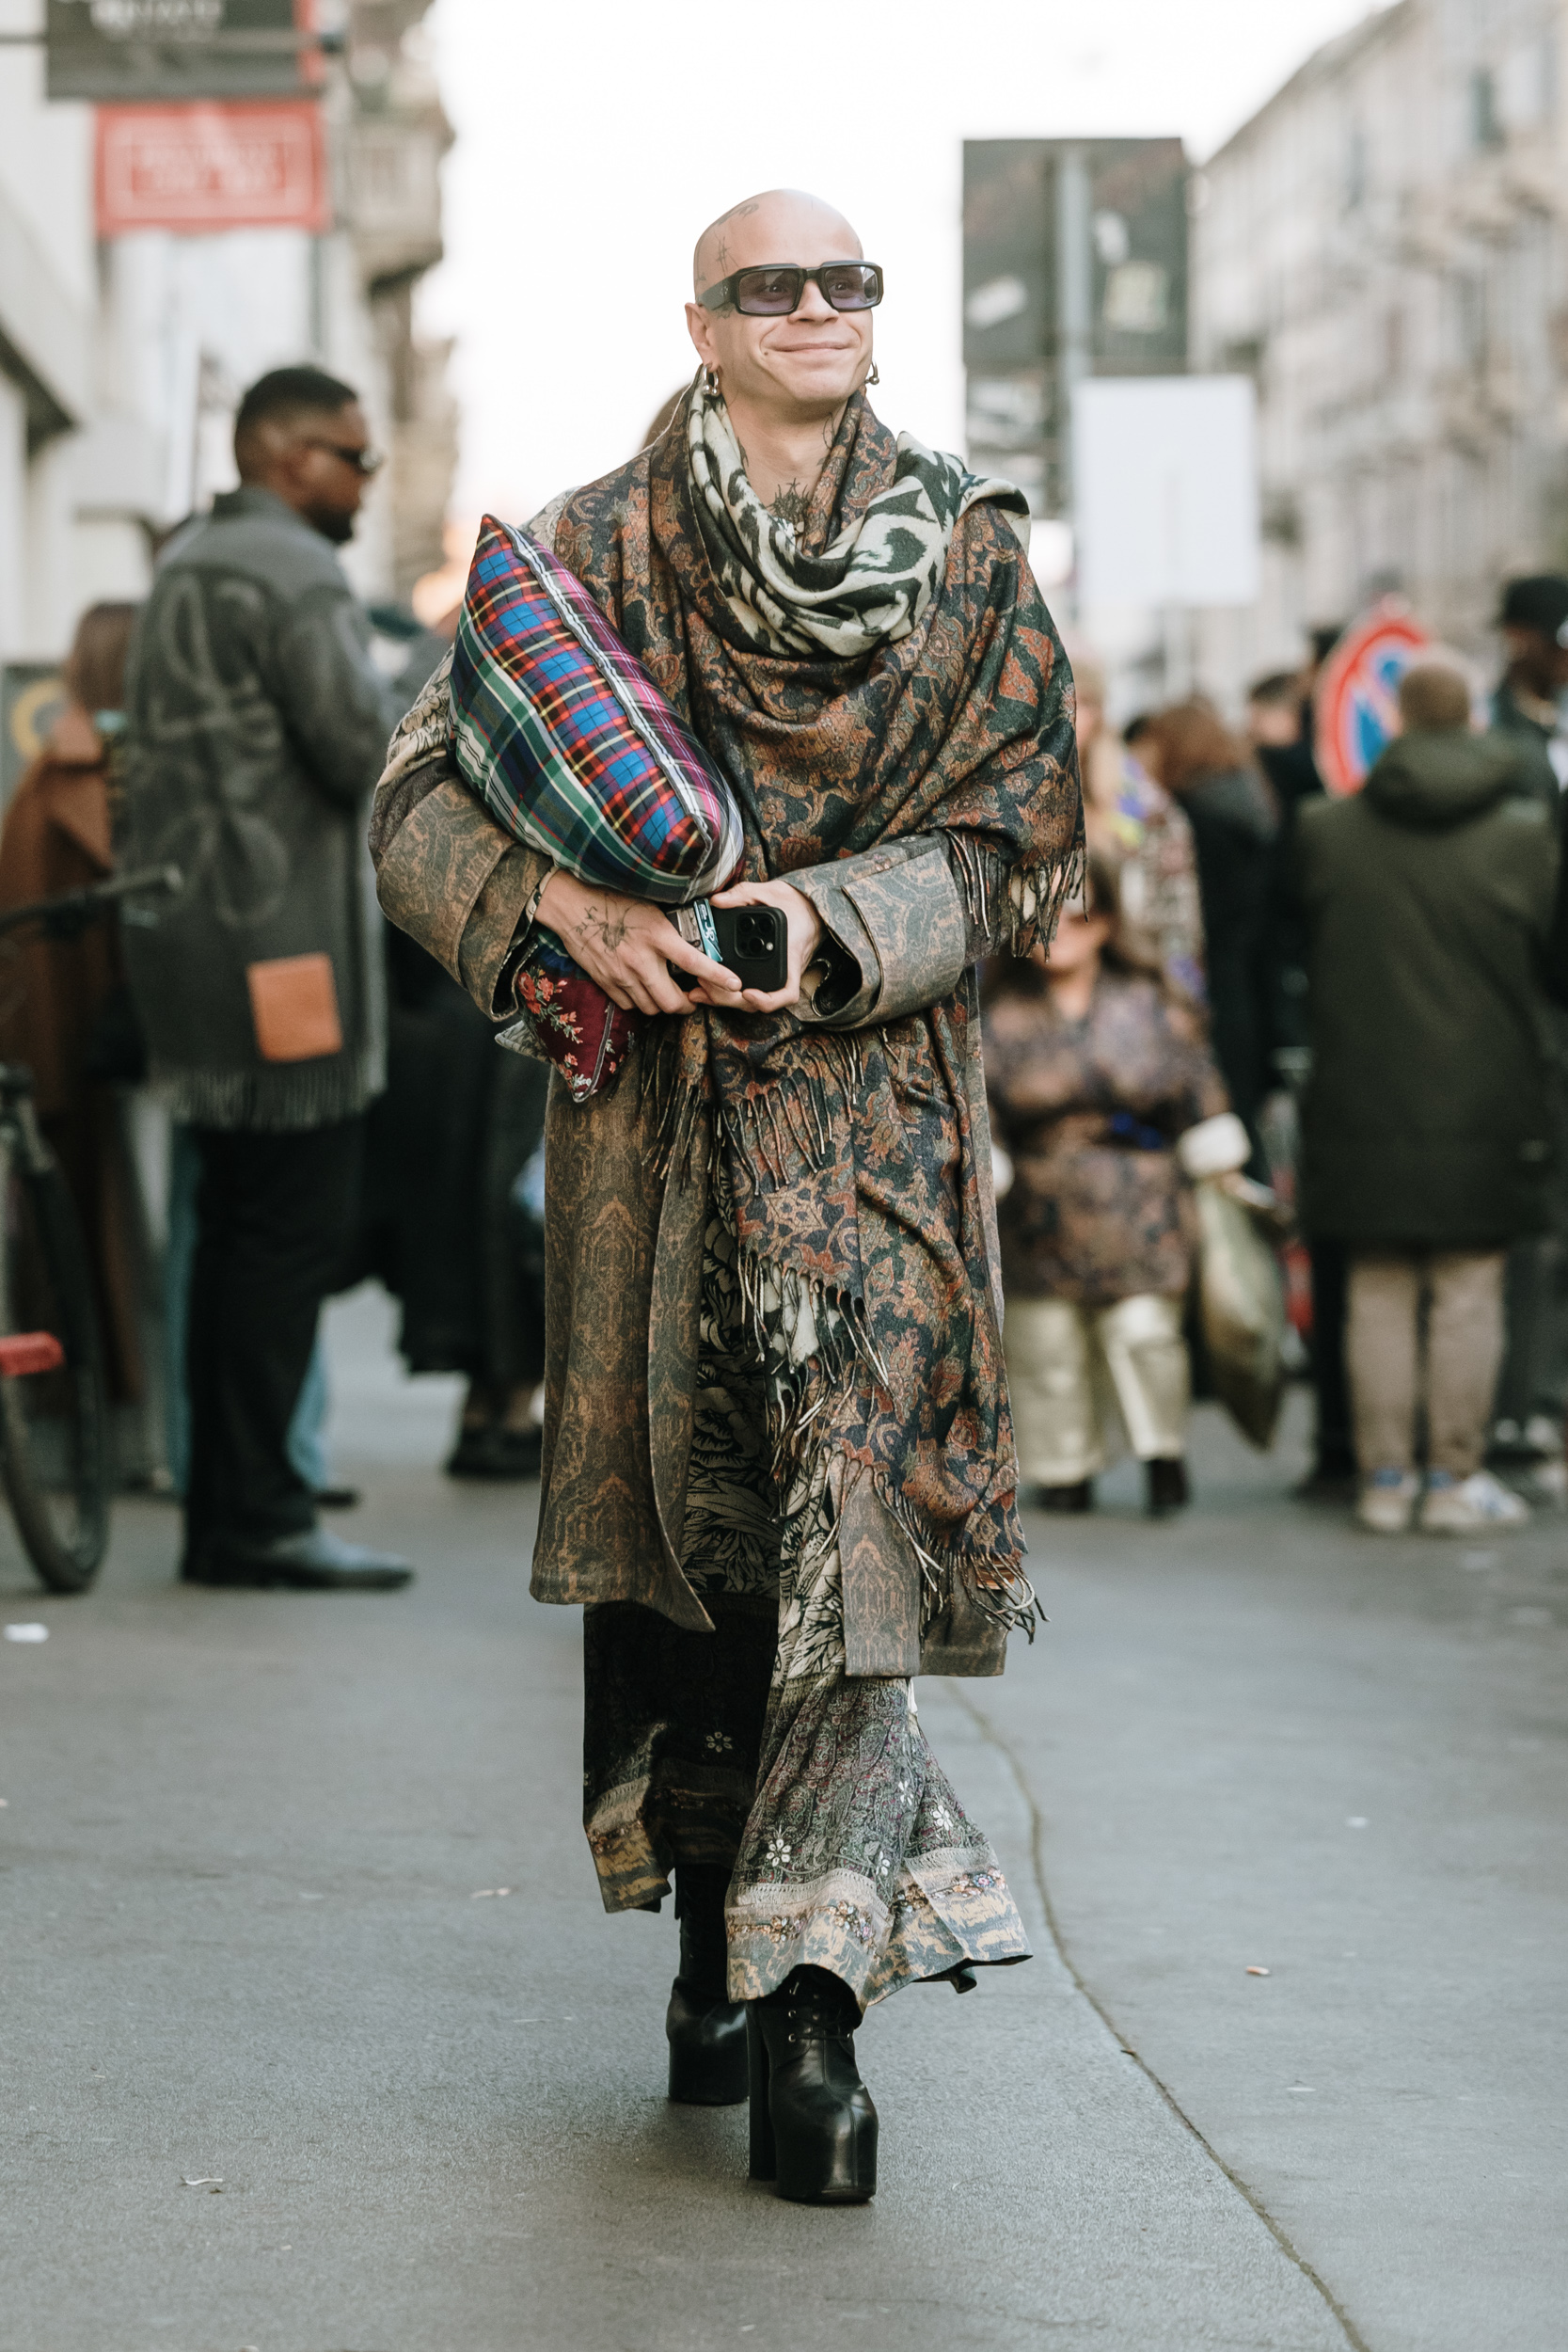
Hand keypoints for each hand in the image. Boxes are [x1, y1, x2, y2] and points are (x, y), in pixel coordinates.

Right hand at [536, 870, 740, 1015]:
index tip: (735, 985)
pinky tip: (643, 990)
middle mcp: (641, 960)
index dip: (718, 977)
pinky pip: (630, 1005)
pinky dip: (640, 1003)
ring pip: (652, 1008)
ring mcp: (621, 975)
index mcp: (657, 936)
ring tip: (668, 994)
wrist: (572, 905)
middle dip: (687, 1005)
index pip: (695, 962)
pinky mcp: (606, 982)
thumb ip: (670, 928)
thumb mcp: (651, 908)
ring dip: (663, 1005)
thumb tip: (694, 940)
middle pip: (672, 1002)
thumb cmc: (612, 899)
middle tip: (693, 999)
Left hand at [709, 878, 823, 1012]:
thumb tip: (717, 901)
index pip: (787, 991)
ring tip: (701, 988)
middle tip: (706, 984)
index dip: (768, 999)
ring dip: (725, 999)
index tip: (747, 992)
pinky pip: (748, 989)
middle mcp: (783, 972)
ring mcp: (774, 975)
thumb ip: (744, 894)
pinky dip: (727, 992)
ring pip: (751, 1001)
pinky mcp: (764, 974)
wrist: (807, 908)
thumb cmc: (795, 903)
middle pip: (759, 1002)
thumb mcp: (771, 892)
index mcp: (790, 956)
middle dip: (730, 999)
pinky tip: (708, 987)